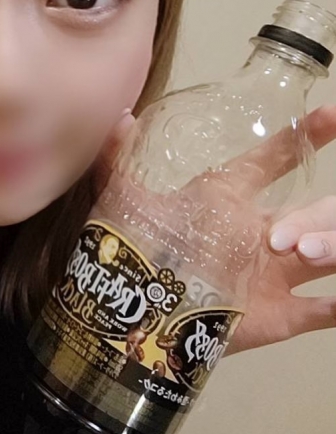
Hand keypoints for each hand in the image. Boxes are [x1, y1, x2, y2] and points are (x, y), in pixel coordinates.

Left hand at [95, 105, 335, 354]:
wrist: (130, 319)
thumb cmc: (132, 253)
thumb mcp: (124, 203)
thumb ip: (118, 158)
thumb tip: (122, 116)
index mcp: (231, 199)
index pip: (275, 160)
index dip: (305, 136)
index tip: (333, 114)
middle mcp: (262, 231)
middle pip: (318, 211)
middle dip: (317, 219)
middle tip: (283, 239)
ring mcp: (275, 273)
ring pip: (332, 251)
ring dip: (333, 248)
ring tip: (305, 255)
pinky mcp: (282, 315)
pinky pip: (327, 310)